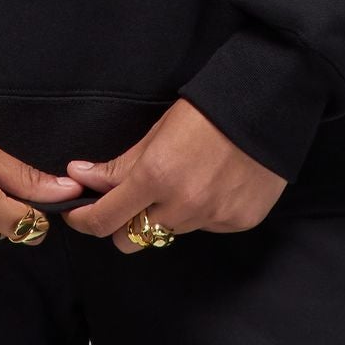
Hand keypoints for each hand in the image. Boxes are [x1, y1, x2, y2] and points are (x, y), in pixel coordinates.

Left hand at [56, 99, 287, 251]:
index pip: (105, 219)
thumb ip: (119, 165)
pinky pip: (206, 227)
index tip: (77, 214)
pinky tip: (215, 183)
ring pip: (171, 232)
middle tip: (133, 198)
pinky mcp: (238, 222)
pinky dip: (202, 212)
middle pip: (134, 238)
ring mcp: (213, 218)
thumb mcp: (157, 133)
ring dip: (167, 214)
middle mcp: (183, 206)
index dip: (85, 220)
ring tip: (186, 178)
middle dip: (125, 223)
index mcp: (156, 177)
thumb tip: (80, 177)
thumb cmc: (207, 111)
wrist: (267, 105)